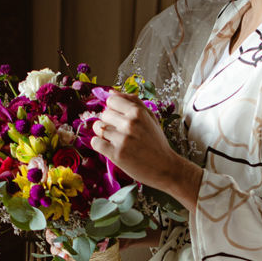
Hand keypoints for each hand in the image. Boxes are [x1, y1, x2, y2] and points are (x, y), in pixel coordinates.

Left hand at [90, 92, 201, 209]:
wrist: (166, 168)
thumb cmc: (157, 143)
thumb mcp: (150, 118)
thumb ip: (132, 102)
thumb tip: (111, 92)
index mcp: (138, 112)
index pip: (111, 101)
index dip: (113, 109)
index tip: (119, 119)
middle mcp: (130, 123)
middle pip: (103, 114)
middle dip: (109, 122)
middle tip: (120, 133)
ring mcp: (122, 139)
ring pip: (98, 128)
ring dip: (103, 134)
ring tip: (115, 141)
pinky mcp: (117, 154)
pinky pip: (95, 142)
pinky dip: (99, 145)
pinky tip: (110, 148)